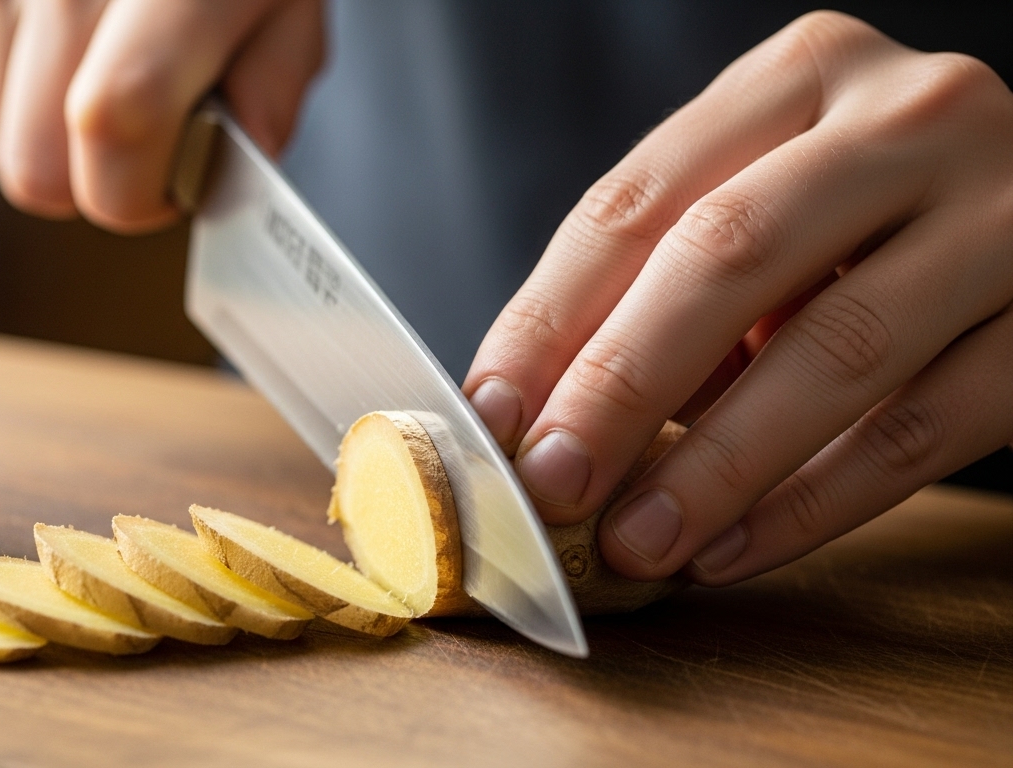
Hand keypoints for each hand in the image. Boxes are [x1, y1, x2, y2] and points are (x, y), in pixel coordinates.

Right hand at [0, 0, 322, 230]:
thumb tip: (231, 164)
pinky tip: (51, 40)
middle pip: (35, 165)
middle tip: (136, 134)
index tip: (169, 183)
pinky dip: (5, 86)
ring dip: (46, 131)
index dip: (141, 190)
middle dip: (90, 179)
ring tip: (94, 66)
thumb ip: (274, 78)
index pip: (119, 125)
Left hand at [464, 12, 1012, 586]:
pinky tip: (732, 551)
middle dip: (622, 385)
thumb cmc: (871, 217)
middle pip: (728, 256)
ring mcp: (1004, 212)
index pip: (637, 201)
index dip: (549, 318)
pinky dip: (815, 503)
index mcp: (802, 74)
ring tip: (635, 542)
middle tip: (553, 484)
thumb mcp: (767, 204)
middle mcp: (908, 118)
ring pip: (836, 350)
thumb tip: (534, 411)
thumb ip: (666, 275)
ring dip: (714, 465)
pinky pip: (926, 429)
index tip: (491, 415)